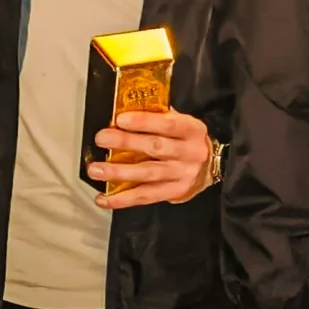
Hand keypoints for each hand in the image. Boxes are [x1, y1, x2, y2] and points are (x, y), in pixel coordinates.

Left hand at [89, 109, 217, 208]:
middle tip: (101, 139)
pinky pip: (145, 197)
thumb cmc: (188, 141)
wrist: (211, 167)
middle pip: (155, 147)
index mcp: (192, 130)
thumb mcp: (182, 124)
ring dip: (118, 172)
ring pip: (147, 174)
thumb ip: (159, 118)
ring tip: (96, 170)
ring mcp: (182, 175)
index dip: (143, 121)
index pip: (168, 124)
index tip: (120, 119)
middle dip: (125, 142)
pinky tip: (104, 198)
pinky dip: (122, 199)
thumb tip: (124, 110)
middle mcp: (189, 153)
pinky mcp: (174, 193)